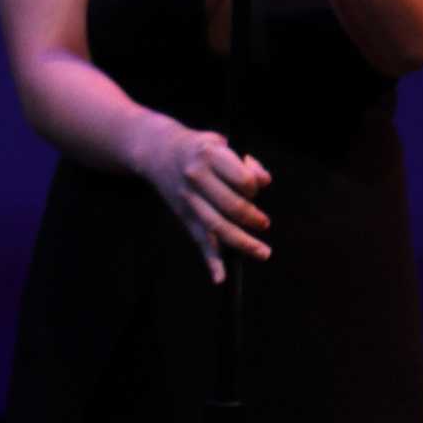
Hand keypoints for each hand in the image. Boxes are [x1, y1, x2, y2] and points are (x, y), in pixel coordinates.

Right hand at [143, 121, 270, 285]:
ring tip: (262, 252)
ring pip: (218, 227)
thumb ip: (246, 163)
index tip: (254, 189)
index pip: (243, 180)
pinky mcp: (183, 215)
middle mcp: (197, 177)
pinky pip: (199, 240)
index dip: (254, 187)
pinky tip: (220, 278)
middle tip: (264, 224)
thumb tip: (265, 182)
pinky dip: (211, 261)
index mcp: (210, 155)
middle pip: (231, 207)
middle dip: (252, 218)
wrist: (157, 151)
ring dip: (242, 242)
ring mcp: (188, 199)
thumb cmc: (200, 149)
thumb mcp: (221, 144)